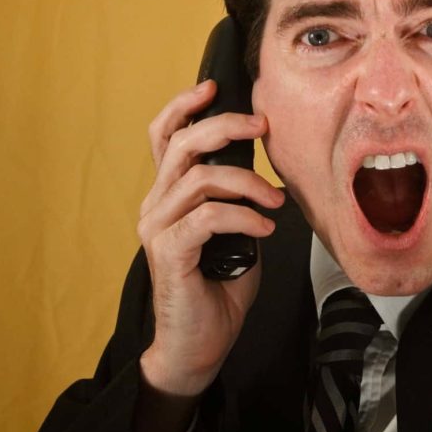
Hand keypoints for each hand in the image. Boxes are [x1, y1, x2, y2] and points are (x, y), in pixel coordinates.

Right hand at [136, 79, 282, 397]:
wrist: (200, 344)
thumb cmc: (219, 287)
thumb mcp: (236, 230)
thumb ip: (238, 197)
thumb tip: (265, 170)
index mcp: (169, 195)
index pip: (165, 136)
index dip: (184, 106)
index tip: (215, 87)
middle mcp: (156, 205)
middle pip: (182, 144)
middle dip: (225, 126)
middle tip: (263, 128)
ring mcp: (158, 228)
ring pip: (200, 178)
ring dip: (248, 183)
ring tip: (276, 201)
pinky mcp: (169, 253)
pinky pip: (207, 216)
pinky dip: (244, 215)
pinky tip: (265, 227)